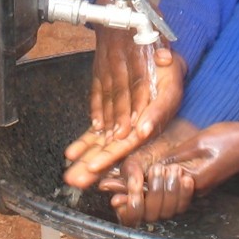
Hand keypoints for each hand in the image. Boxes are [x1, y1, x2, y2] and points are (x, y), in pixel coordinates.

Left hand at [62, 39, 185, 187]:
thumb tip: (142, 131)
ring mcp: (127, 124)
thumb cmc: (168, 69)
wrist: (162, 58)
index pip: (129, 144)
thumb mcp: (170, 82)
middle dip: (94, 164)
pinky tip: (71, 153)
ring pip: (105, 144)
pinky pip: (100, 132)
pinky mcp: (117, 117)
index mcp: (153, 125)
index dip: (111, 156)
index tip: (93, 166)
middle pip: (115, 150)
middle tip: (75, 180)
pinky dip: (86, 142)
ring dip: (87, 157)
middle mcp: (139, 129)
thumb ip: (158, 107)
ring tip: (69, 174)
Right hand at [86, 0, 157, 133]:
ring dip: (108, 116)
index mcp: (135, 48)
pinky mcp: (97, 68)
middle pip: (120, 90)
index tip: (139, 118)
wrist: (110, 5)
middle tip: (122, 136)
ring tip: (109, 136)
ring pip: (106, 93)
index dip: (138, 99)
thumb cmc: (137, 15)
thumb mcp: (154, 21)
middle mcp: (118, 58)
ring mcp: (105, 64)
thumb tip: (166, 59)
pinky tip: (96, 123)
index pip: (138, 77)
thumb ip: (161, 41)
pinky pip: (95, 90)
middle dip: (120, 114)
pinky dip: (94, 107)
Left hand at [101, 118, 238, 225]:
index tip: (113, 192)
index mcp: (194, 181)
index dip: (133, 192)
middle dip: (132, 198)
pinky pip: (174, 190)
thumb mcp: (201, 141)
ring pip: (165, 199)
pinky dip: (156, 189)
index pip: (156, 192)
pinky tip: (144, 182)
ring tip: (119, 193)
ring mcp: (199, 186)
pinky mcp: (201, 181)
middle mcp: (195, 189)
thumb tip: (153, 168)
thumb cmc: (231, 137)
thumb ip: (177, 156)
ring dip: (143, 196)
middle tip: (109, 194)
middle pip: (158, 202)